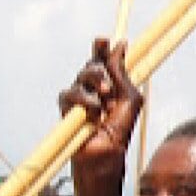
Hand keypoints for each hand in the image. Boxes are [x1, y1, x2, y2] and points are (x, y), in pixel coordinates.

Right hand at [58, 38, 143, 192]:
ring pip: (80, 77)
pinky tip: (93, 110)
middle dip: (98, 66)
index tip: (104, 40)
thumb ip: (122, 73)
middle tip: (109, 82)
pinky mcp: (66, 110)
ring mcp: (80, 100)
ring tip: (105, 96)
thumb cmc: (120, 131)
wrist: (106, 155)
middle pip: (90, 65)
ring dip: (93, 83)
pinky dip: (82, 99)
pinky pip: (67, 94)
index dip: (102, 49)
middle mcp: (95, 91)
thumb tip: (120, 45)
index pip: (104, 62)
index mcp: (111, 86)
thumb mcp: (129, 99)